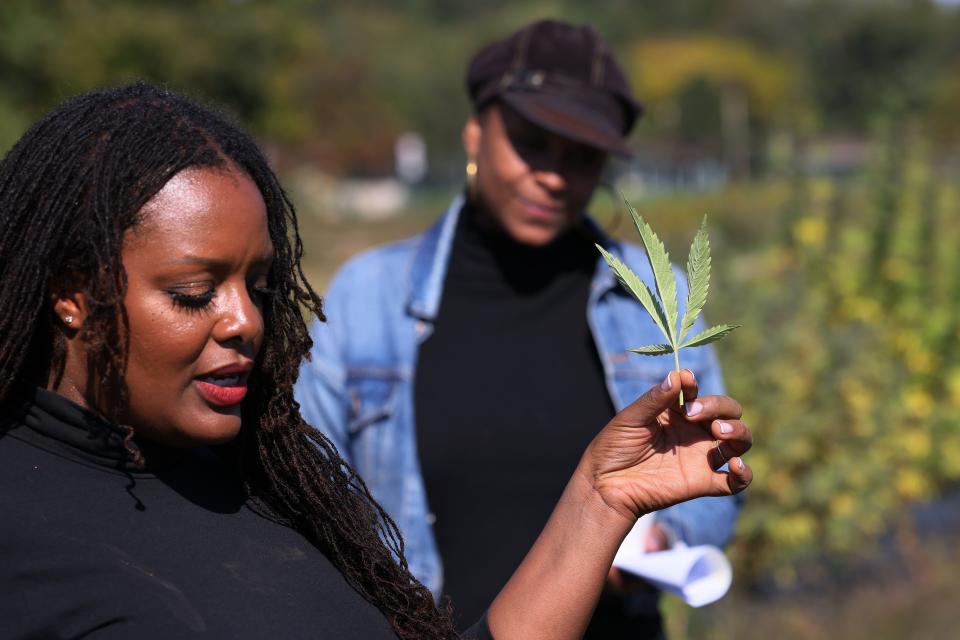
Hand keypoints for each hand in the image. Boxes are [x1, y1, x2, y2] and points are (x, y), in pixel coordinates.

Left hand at [578, 369, 752, 522]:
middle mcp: (694, 432)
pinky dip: (744, 474)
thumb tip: (678, 375)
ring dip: (738, 431)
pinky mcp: (702, 483)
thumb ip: (655, 399)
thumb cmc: (614, 447)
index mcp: (677, 413)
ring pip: (739, 441)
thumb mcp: (631, 418)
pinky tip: (735, 465)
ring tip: (719, 432)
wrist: (605, 484)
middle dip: (720, 407)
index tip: (686, 385)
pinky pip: (735, 483)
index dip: (696, 387)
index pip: (700, 394)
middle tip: (694, 413)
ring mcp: (701, 457)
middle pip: (728, 412)